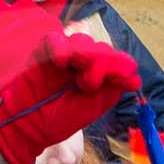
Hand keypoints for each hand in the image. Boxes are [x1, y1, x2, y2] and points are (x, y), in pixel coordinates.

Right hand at [0, 34, 141, 163]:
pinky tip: (59, 63)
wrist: (28, 125)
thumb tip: (135, 79)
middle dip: (101, 61)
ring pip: (82, 40)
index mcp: (99, 77)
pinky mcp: (44, 51)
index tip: (118, 79)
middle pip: (102, 47)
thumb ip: (112, 90)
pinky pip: (55, 38)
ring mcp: (65, 55)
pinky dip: (60, 46)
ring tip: (74, 72)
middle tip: (88, 83)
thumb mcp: (92, 108)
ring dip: (83, 54)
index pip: (117, 59)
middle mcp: (84, 63)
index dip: (119, 65)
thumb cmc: (59, 120)